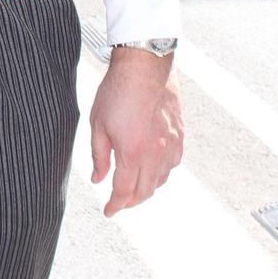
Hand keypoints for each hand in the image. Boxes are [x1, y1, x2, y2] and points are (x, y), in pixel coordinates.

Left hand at [87, 50, 183, 216]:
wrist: (145, 67)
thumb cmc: (117, 92)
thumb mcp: (98, 124)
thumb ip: (99, 156)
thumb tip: (98, 179)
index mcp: (132, 153)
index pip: (124, 191)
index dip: (115, 205)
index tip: (108, 211)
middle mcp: (155, 153)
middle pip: (145, 191)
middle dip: (130, 202)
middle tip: (118, 203)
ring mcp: (171, 145)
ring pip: (161, 180)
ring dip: (147, 188)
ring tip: (134, 187)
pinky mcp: (180, 135)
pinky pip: (172, 164)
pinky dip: (161, 173)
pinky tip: (152, 168)